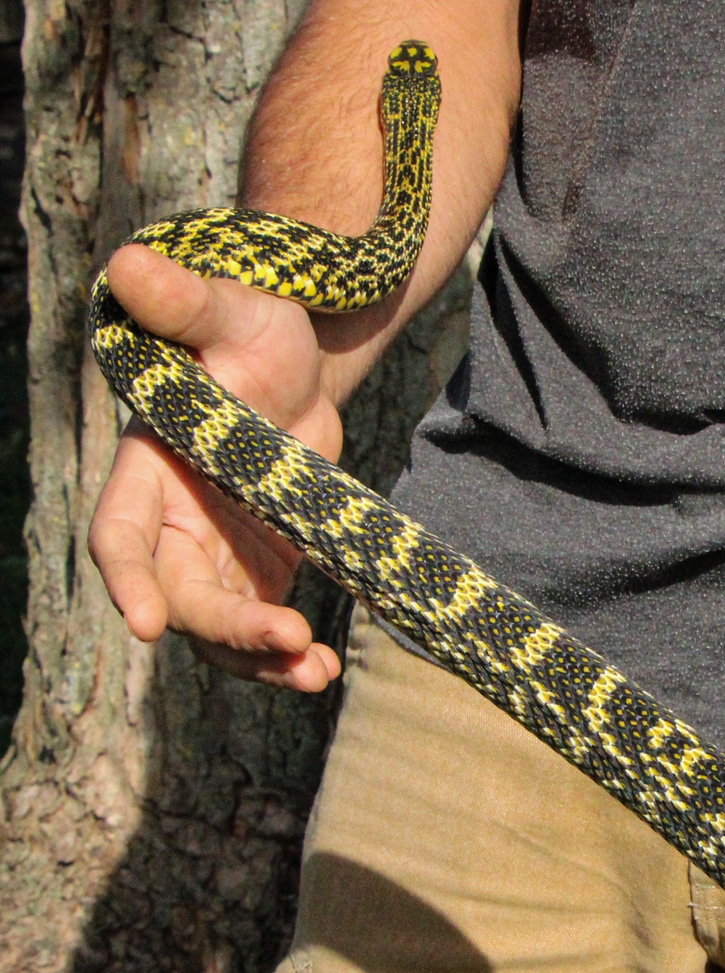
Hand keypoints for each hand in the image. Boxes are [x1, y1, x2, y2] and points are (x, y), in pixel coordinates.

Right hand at [88, 244, 344, 690]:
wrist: (302, 365)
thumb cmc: (253, 329)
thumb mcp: (231, 310)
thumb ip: (187, 302)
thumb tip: (132, 265)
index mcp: (149, 467)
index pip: (120, 534)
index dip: (129, 579)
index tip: (149, 624)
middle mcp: (172, 521)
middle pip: (180, 594)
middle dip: (226, 626)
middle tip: (287, 638)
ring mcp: (215, 554)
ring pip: (219, 629)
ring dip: (259, 661)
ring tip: (316, 674)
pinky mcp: (260, 570)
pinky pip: (263, 628)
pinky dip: (287, 657)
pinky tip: (325, 672)